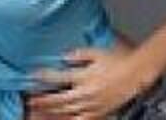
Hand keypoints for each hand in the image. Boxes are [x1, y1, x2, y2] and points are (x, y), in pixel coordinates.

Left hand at [26, 46, 157, 119]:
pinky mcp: (98, 113)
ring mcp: (91, 105)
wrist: (136, 75)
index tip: (32, 75)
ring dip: (50, 112)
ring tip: (38, 112)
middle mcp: (85, 93)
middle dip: (42, 100)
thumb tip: (64, 56)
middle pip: (58, 99)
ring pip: (65, 112)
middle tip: (29, 99)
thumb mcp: (97, 52)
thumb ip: (79, 54)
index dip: (43, 76)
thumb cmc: (118, 61)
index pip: (57, 77)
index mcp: (83, 76)